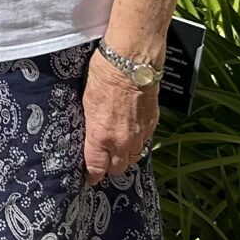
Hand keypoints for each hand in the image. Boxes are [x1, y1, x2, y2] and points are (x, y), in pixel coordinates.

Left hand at [82, 52, 160, 182]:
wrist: (131, 62)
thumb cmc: (104, 75)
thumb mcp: (86, 102)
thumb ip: (91, 125)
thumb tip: (90, 134)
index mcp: (100, 135)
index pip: (96, 167)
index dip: (93, 174)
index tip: (90, 177)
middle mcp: (121, 140)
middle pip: (118, 168)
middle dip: (110, 167)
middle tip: (104, 161)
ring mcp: (139, 133)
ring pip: (134, 156)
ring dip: (126, 155)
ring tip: (119, 149)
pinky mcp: (152, 123)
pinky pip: (145, 141)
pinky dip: (138, 141)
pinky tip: (132, 133)